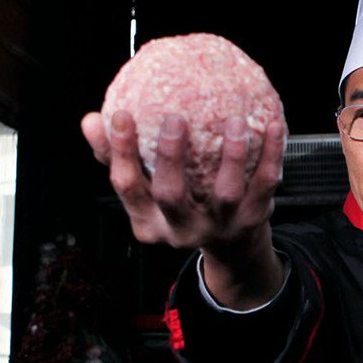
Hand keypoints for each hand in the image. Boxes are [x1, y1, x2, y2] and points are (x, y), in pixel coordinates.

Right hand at [80, 108, 286, 250]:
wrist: (232, 247)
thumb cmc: (180, 207)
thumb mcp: (146, 192)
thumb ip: (118, 158)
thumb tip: (90, 121)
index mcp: (149, 222)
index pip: (128, 187)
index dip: (120, 152)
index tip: (120, 114)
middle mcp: (182, 229)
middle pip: (170, 195)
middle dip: (171, 157)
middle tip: (174, 119)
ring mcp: (220, 227)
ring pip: (225, 192)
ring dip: (231, 155)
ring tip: (234, 120)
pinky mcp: (253, 220)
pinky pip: (264, 184)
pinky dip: (270, 154)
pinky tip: (272, 123)